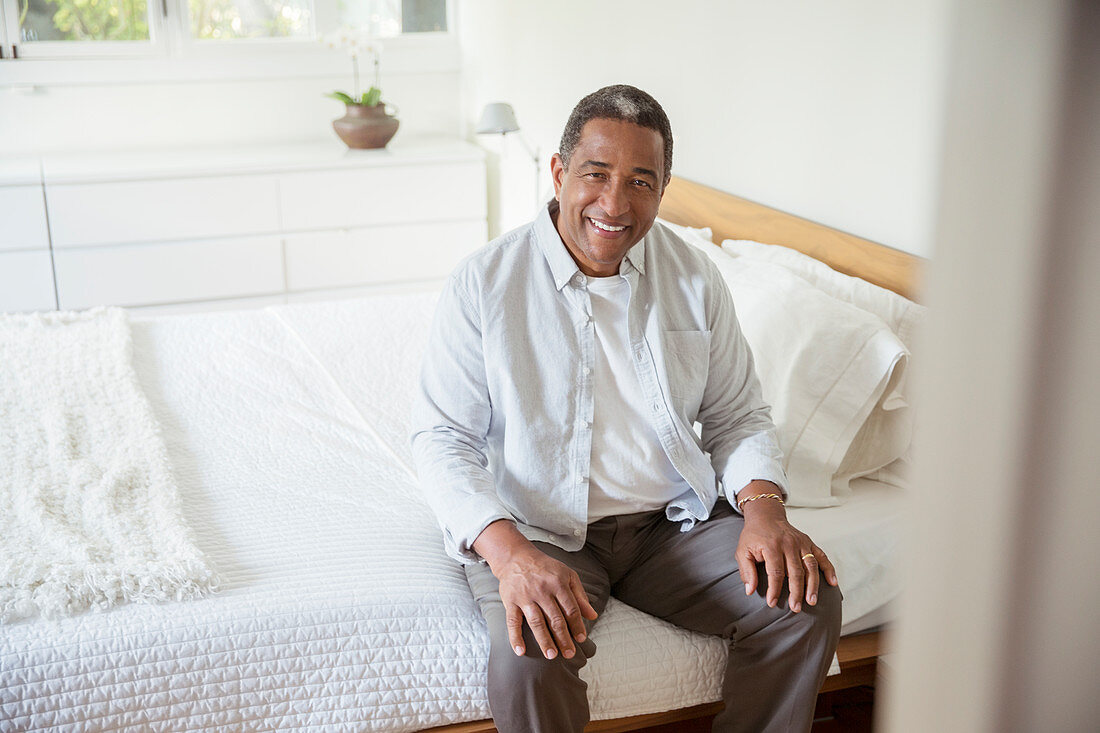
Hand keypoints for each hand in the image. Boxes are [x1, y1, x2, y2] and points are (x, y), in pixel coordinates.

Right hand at [474, 520, 597, 659]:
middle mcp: (542, 590)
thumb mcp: (567, 575)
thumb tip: (593, 616)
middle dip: (563, 638)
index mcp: (558, 583)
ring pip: (536, 622)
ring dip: (544, 640)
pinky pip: (513, 622)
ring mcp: (525, 596)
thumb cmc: (545, 568)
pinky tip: (520, 651)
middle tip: (569, 654)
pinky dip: (515, 637)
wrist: (516, 557)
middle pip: (555, 618)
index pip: (570, 609)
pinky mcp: (510, 601)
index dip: (577, 625)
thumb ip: (580, 596)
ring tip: (551, 655)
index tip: (581, 639)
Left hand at [734, 486, 838, 612]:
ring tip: (812, 601)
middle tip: (796, 608)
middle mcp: (789, 544)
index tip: (772, 603)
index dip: (775, 589)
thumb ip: (746, 571)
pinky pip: (822, 556)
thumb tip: (750, 591)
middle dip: (796, 592)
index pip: (775, 572)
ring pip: (810, 566)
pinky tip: (832, 583)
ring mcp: (801, 542)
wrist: (766, 516)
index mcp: (771, 546)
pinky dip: (829, 569)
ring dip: (812, 585)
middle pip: (795, 572)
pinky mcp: (809, 542)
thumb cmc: (754, 536)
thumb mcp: (742, 551)